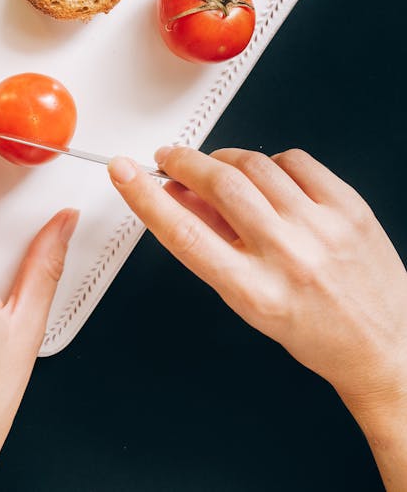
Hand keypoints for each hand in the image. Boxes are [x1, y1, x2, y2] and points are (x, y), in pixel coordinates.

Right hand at [108, 145, 406, 484]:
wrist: (387, 346)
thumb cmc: (317, 333)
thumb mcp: (249, 300)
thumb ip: (210, 246)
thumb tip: (176, 198)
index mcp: (256, 292)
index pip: (185, 234)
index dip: (145, 197)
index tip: (125, 172)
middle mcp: (289, 257)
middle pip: (219, 185)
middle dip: (184, 162)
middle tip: (171, 159)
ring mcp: (322, 227)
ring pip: (254, 164)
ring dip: (223, 159)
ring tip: (218, 169)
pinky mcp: (348, 207)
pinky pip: (295, 160)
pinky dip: (270, 161)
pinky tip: (268, 176)